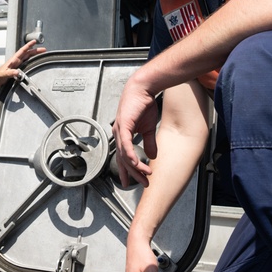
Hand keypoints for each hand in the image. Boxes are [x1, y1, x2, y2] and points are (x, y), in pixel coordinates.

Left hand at [0, 40, 45, 87]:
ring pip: (28, 58)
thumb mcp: (3, 75)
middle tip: (44, 49)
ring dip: (35, 55)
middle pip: (27, 54)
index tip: (34, 41)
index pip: (22, 51)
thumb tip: (17, 72)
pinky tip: (35, 62)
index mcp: (13, 60)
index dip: (28, 46)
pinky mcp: (18, 69)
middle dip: (35, 51)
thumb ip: (10, 73)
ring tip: (42, 54)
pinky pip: (27, 63)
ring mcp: (17, 65)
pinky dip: (32, 61)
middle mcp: (16, 62)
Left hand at [112, 72, 158, 186]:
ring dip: (136, 167)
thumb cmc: (143, 104)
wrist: (143, 89)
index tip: (130, 182)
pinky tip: (135, 163)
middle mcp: (118, 134)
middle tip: (143, 183)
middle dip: (134, 173)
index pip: (123, 157)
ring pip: (125, 154)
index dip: (127, 171)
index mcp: (123, 135)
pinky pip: (126, 143)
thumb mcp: (148, 128)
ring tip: (145, 174)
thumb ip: (149, 142)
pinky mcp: (123, 125)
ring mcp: (119, 130)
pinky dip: (130, 154)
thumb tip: (152, 155)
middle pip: (124, 160)